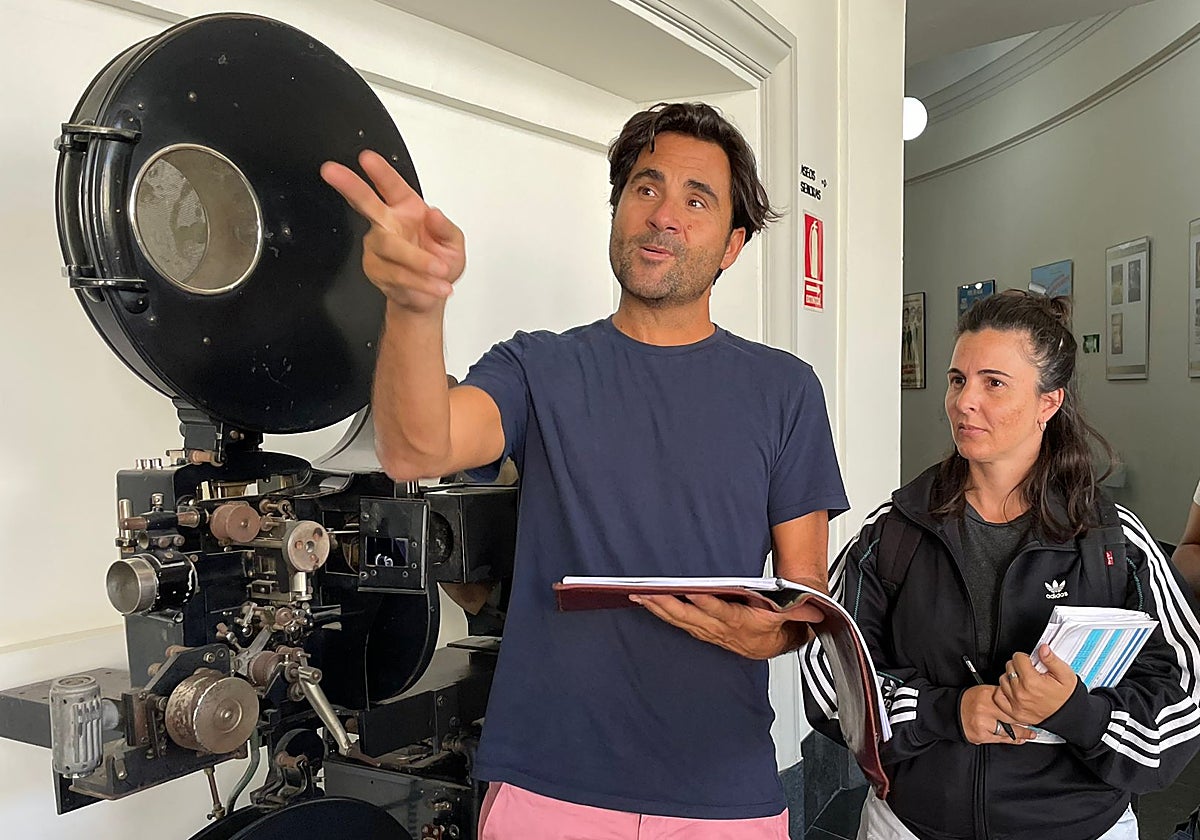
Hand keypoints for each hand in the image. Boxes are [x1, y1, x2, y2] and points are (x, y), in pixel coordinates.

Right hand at [320, 150, 465, 313]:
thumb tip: (434, 214)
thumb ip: (446, 228)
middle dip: (349, 185)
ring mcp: (378, 246)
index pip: (390, 185)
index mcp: (406, 207)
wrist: (431, 294)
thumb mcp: (454, 243)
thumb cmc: (440, 262)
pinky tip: (435, 284)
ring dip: (419, 260)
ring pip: (390, 246)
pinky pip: (396, 273)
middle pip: (364, 202)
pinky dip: (420, 281)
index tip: (367, 158)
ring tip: (440, 270)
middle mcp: (388, 223)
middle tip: (332, 172)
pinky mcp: (375, 269)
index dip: (379, 171)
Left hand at [632, 593, 814, 658]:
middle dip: (670, 606)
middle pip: (693, 618)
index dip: (707, 604)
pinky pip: (679, 624)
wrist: (773, 643)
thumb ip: (800, 606)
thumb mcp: (793, 612)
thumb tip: (815, 604)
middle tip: (650, 593)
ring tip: (642, 595)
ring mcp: (711, 633)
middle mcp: (724, 630)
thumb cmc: (778, 622)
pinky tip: (649, 603)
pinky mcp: (702, 631)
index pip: (723, 613)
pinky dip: (663, 614)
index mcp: (745, 623)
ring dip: (661, 609)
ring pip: (682, 622)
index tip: (692, 592)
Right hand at [959, 684, 1036, 744]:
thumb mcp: (982, 691)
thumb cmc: (968, 702)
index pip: (1009, 699)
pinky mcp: (981, 735)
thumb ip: (999, 694)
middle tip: (1037, 722)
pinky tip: (1020, 739)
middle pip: (1011, 715)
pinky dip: (1013, 740)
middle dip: (1026, 720)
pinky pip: (1001, 739)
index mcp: (986, 694)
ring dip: (1023, 732)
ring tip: (1032, 733)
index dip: (1023, 705)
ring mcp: (983, 723)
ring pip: (1008, 729)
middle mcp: (985, 708)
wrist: (951, 713)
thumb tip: (1017, 698)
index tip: (1033, 708)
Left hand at [993, 646, 1076, 725]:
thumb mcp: (1065, 674)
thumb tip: (1042, 648)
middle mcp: (1021, 693)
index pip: (1017, 658)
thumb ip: (1051, 659)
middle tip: (1030, 672)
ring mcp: (1016, 704)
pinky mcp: (1014, 713)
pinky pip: (998, 698)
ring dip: (1011, 679)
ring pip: (1003, 681)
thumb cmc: (1066, 697)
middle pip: (1009, 668)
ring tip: (1024, 681)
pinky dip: (1003, 692)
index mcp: (1032, 682)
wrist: (1069, 715)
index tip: (1031, 663)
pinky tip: (1012, 690)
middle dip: (1018, 667)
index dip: (1025, 658)